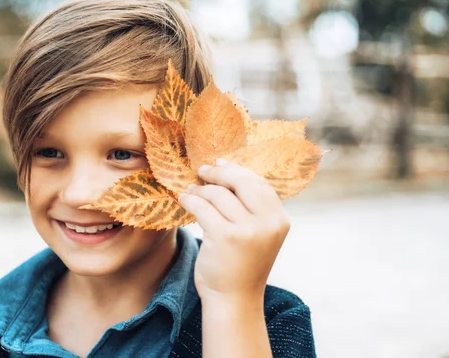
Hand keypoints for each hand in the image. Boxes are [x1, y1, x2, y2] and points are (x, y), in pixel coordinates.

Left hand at [178, 158, 289, 305]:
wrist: (233, 299)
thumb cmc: (240, 263)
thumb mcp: (256, 233)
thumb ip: (250, 206)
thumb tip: (226, 168)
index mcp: (279, 220)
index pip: (258, 183)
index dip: (237, 171)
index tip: (219, 163)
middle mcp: (268, 223)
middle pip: (241, 182)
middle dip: (218, 173)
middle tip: (201, 170)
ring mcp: (247, 230)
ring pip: (218, 194)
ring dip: (200, 189)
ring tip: (190, 190)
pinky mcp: (225, 237)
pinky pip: (202, 207)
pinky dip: (190, 200)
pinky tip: (183, 200)